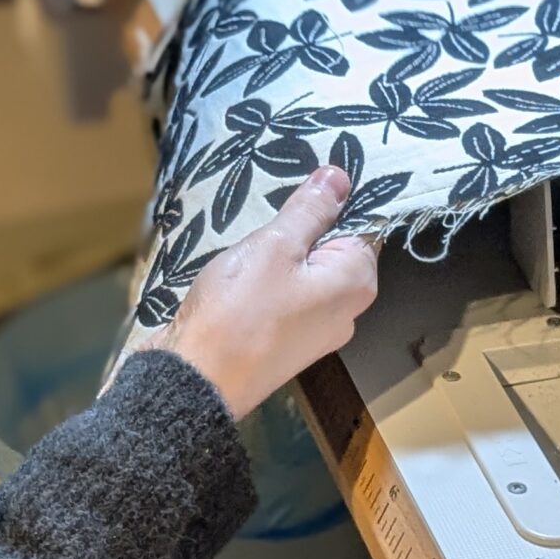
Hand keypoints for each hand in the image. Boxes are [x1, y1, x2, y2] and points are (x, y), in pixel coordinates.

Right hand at [154, 165, 379, 420]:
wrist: (196, 380)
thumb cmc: (240, 309)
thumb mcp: (275, 245)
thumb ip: (310, 210)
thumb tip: (340, 178)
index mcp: (356, 283)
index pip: (363, 225)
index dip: (333, 202)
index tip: (301, 187)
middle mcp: (345, 310)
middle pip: (332, 250)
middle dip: (301, 229)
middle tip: (267, 214)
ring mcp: (314, 332)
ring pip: (304, 274)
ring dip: (278, 255)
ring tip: (248, 243)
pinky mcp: (284, 343)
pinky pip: (284, 298)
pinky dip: (266, 282)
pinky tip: (240, 274)